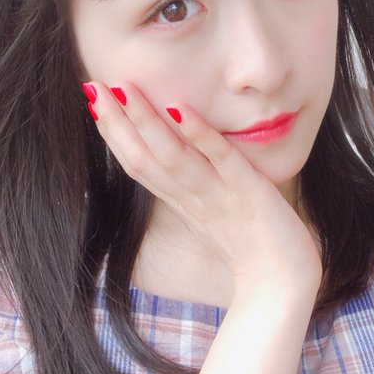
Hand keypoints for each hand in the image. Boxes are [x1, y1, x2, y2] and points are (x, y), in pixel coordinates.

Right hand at [83, 81, 321, 294]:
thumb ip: (197, 188)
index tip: (95, 102)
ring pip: (174, 157)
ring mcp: (219, 196)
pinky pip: (221, 161)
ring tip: (124, 89)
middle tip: (91, 85)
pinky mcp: (249, 193)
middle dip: (117, 123)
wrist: (282, 287)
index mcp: (184, 203)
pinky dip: (200, 135)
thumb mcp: (216, 213)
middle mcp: (194, 199)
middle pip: (145, 159)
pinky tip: (181, 109)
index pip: (140, 165)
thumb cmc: (253, 249)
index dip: (115, 135)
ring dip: (147, 122)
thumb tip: (182, 162)